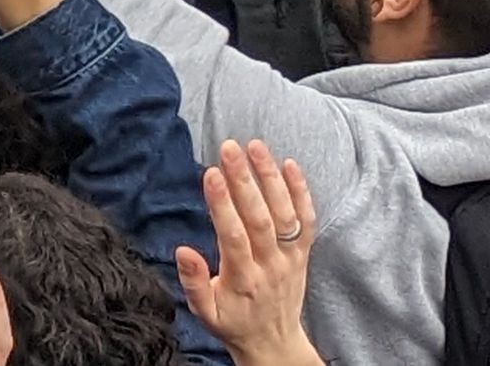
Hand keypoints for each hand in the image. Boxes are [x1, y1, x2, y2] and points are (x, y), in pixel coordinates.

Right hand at [174, 142, 320, 365]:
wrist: (274, 343)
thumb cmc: (233, 323)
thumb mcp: (204, 313)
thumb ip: (193, 283)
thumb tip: (182, 251)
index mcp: (243, 279)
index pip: (233, 236)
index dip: (222, 204)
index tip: (211, 173)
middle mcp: (271, 266)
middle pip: (260, 218)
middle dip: (244, 180)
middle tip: (229, 148)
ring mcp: (290, 258)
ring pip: (285, 214)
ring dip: (271, 178)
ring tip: (255, 147)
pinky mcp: (302, 253)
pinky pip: (306, 221)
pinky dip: (301, 192)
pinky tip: (289, 165)